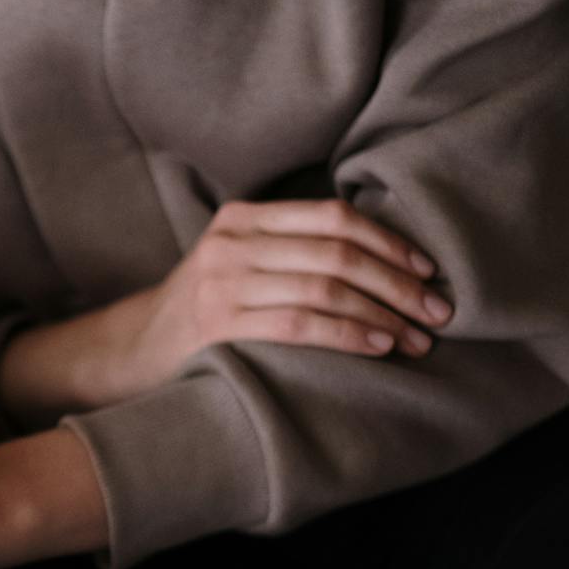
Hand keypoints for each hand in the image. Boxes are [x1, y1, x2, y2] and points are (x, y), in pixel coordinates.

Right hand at [0, 198, 453, 425]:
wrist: (131, 352)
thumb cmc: (201, 314)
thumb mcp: (238, 264)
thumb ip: (289, 251)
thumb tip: (380, 260)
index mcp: (243, 217)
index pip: (333, 216)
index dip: (388, 240)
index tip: (427, 269)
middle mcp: (232, 241)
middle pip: (336, 251)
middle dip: (396, 282)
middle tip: (437, 311)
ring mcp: (222, 281)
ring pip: (324, 287)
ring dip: (382, 314)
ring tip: (416, 338)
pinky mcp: (218, 324)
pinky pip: (300, 323)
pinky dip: (347, 334)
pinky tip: (378, 345)